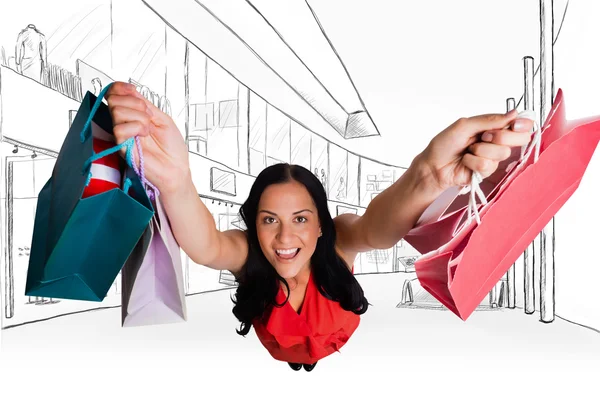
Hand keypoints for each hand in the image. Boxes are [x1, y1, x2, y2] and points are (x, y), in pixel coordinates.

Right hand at [105, 82, 190, 195]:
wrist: (176, 168)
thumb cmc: (172, 148)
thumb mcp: (162, 118)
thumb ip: (145, 104)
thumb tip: (131, 90)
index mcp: (134, 115)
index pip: (115, 94)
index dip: (121, 88)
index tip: (132, 90)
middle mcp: (125, 123)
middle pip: (114, 100)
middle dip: (135, 103)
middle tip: (148, 116)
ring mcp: (122, 135)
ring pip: (117, 111)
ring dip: (139, 117)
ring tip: (148, 129)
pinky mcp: (121, 146)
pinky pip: (120, 128)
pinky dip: (136, 127)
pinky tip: (144, 135)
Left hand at [417, 109, 534, 190]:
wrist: (433, 166)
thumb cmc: (444, 145)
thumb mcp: (464, 125)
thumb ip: (489, 120)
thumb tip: (513, 113)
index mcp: (492, 126)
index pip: (519, 124)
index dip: (523, 124)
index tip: (515, 124)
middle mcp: (496, 141)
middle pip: (520, 138)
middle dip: (501, 137)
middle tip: (483, 137)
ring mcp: (492, 157)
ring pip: (502, 153)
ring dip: (481, 150)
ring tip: (468, 151)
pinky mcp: (487, 171)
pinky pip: (489, 165)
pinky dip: (474, 162)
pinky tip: (466, 161)